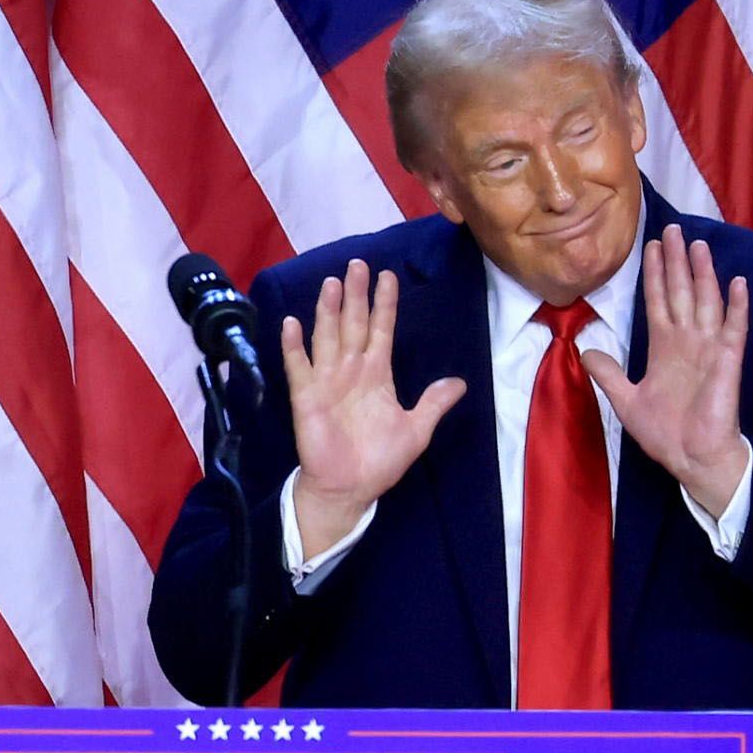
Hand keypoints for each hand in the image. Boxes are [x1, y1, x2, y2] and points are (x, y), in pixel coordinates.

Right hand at [276, 260, 456, 558]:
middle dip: (356, 295)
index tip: (388, 276)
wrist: (349, 489)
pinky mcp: (307, 397)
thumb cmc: (379, 461)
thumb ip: (433, 404)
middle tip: (357, 264)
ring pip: (328, 336)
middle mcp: (351, 370)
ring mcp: (327, 381)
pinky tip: (292, 323)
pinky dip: (294, 346)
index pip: (382, 330)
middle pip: (353, 324)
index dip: (385, 304)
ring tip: (331, 282)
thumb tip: (460, 384)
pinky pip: (299, 367)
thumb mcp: (416, 431)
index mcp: (377, 374)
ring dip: (328, 310)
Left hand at [597, 225, 751, 517]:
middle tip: (674, 229)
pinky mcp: (727, 361)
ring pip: (705, 301)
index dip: (654, 274)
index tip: (651, 247)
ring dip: (703, 274)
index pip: (657, 301)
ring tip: (699, 245)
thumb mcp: (626, 401)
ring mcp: (709, 348)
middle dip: (676, 262)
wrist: (692, 458)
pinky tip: (737, 283)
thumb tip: (584, 351)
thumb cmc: (665, 433)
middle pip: (680, 292)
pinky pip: (734, 329)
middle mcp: (687, 341)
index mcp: (664, 348)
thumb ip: (608, 374)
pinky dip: (736, 307)